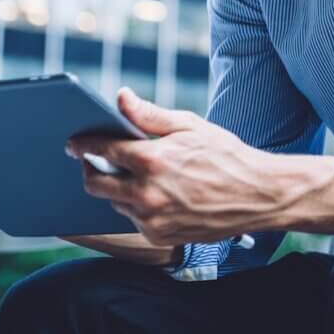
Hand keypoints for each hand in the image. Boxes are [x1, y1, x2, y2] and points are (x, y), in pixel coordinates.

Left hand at [68, 88, 293, 246]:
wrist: (258, 195)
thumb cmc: (226, 155)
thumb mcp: (190, 126)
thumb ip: (150, 115)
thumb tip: (120, 97)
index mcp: (152, 160)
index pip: (101, 150)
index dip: (83, 143)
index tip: (74, 142)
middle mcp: (146, 194)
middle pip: (95, 184)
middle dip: (90, 170)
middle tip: (95, 162)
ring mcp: (151, 219)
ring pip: (115, 203)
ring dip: (119, 190)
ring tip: (139, 177)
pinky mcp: (159, 237)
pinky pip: (135, 220)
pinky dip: (139, 208)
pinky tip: (160, 196)